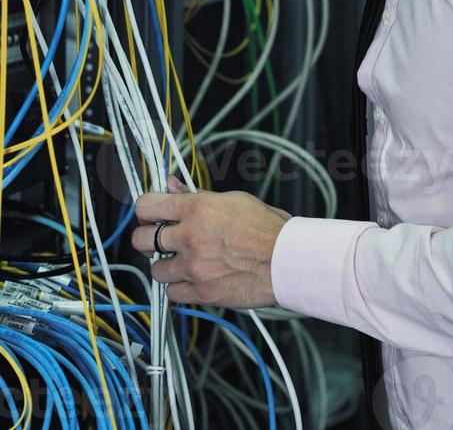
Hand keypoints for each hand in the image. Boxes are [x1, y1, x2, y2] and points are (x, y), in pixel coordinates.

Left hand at [132, 176, 291, 307]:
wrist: (287, 259)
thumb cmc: (267, 228)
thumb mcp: (232, 199)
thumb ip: (195, 194)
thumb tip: (172, 184)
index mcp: (197, 208)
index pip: (147, 205)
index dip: (145, 209)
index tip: (149, 214)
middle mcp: (190, 237)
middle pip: (140, 239)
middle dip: (146, 238)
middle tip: (158, 238)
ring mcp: (194, 266)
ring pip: (155, 269)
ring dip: (164, 265)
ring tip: (181, 261)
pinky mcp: (201, 292)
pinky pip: (171, 293)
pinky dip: (178, 287)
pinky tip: (191, 279)